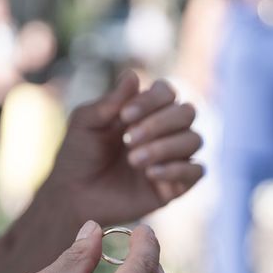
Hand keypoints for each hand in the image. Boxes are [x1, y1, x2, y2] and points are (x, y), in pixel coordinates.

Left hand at [48, 71, 203, 225]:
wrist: (75, 197)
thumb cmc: (78, 156)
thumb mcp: (86, 123)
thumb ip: (110, 102)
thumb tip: (132, 75)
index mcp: (146, 112)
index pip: (167, 93)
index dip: (151, 100)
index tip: (124, 116)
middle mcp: (165, 132)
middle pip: (187, 113)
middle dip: (159, 124)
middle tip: (128, 140)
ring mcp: (173, 158)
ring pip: (193, 140)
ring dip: (165, 147)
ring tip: (133, 160)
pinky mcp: (176, 185)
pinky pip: (197, 170)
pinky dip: (176, 169)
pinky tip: (150, 174)